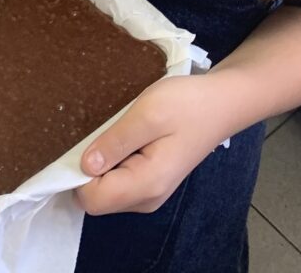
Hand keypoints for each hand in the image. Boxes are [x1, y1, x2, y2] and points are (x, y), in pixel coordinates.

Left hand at [75, 74, 230, 215]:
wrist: (222, 102)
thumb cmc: (187, 104)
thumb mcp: (148, 113)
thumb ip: (115, 141)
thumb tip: (84, 166)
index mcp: (146, 184)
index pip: (92, 199)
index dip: (78, 173)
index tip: (84, 140)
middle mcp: (146, 198)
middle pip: (97, 197)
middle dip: (90, 168)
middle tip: (104, 129)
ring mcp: (151, 192)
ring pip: (107, 189)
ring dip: (103, 163)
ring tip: (118, 128)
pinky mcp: (153, 180)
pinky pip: (120, 181)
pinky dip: (114, 161)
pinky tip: (127, 135)